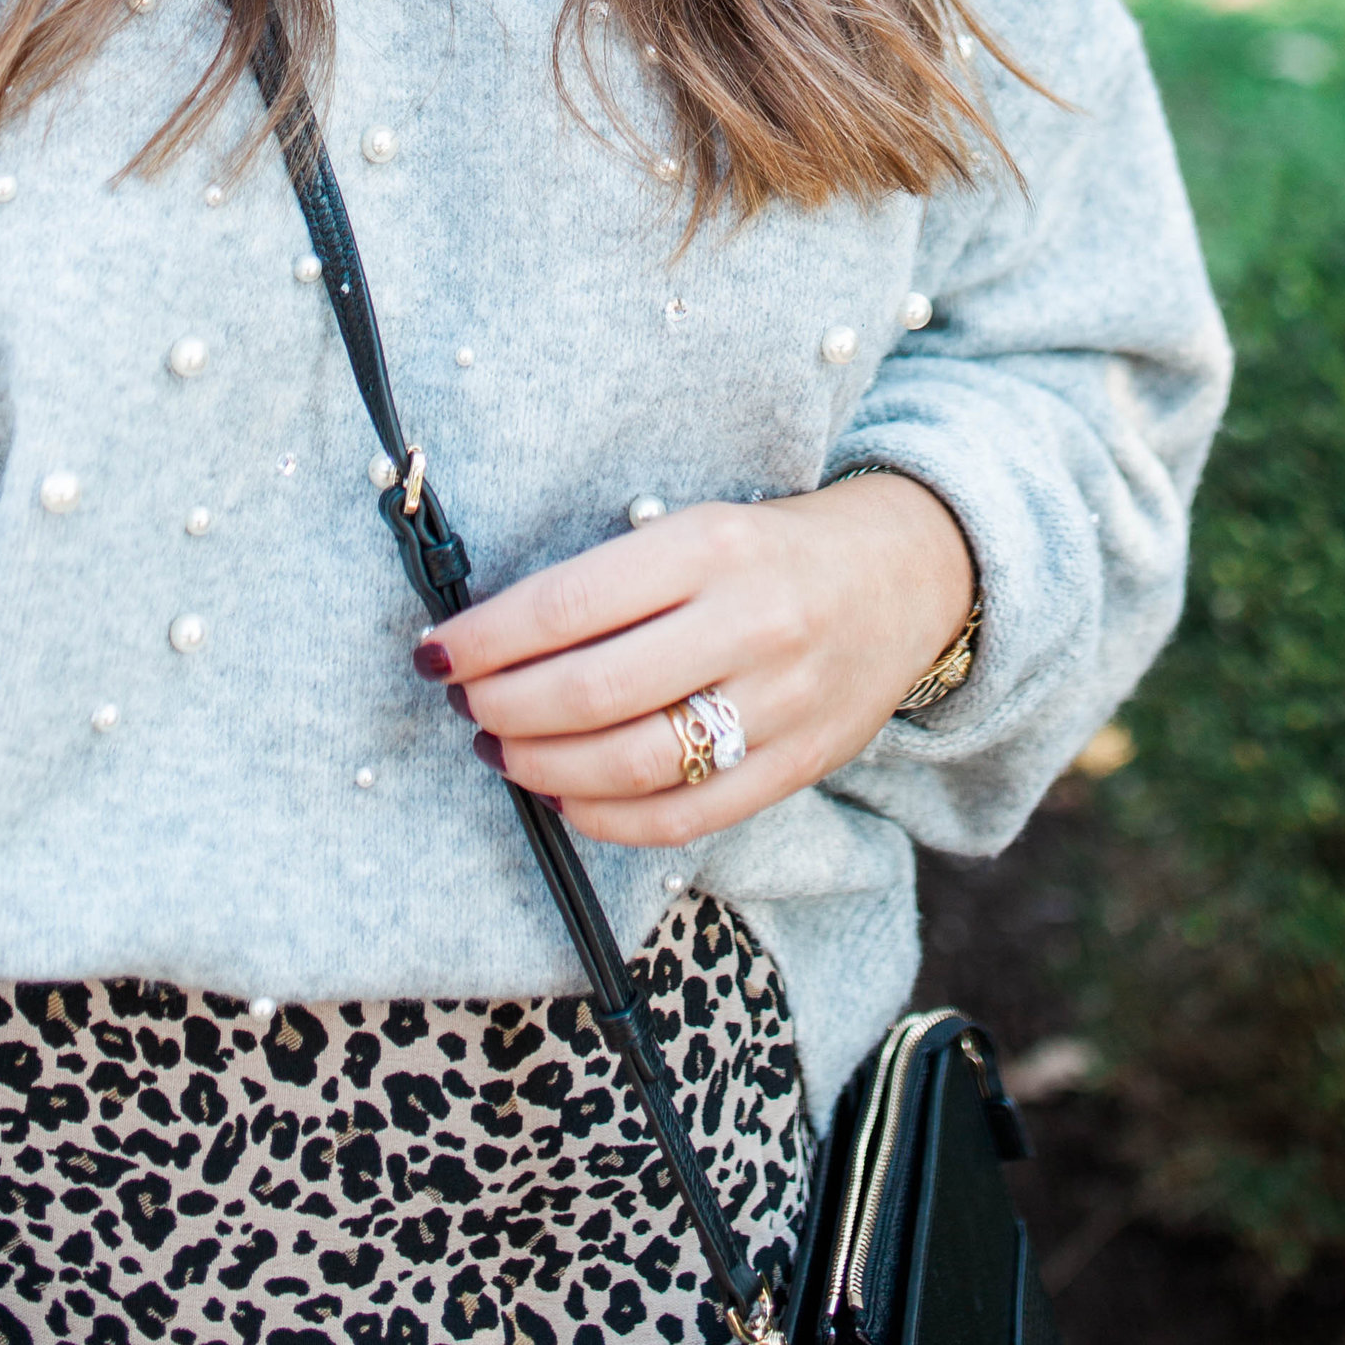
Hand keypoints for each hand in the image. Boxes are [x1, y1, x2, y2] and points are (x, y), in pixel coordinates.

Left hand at [417, 474, 975, 846]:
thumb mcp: (698, 526)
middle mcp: (749, 623)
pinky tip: (566, 797)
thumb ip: (615, 577)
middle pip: (594, 691)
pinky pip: (687, 817)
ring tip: (504, 750)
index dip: (487, 638)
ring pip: (635, 764)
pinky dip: (610, 818)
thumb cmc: (772, 548)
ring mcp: (780, 702)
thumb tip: (497, 636)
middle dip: (505, 707)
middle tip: (466, 703)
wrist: (906, 575)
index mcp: (711, 545)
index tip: (438, 649)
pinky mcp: (798, 764)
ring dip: (544, 767)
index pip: (569, 603)